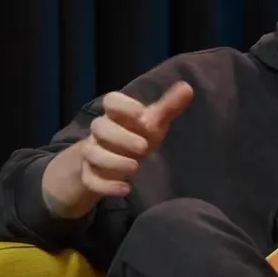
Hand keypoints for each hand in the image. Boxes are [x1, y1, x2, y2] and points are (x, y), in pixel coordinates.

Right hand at [81, 81, 194, 196]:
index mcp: (116, 115)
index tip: (140, 113)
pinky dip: (106, 186)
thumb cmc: (136, 136)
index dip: (123, 105)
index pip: (111, 100)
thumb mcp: (153, 123)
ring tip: (135, 168)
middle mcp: (101, 132)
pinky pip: (90, 180)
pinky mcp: (90, 175)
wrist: (112, 161)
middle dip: (120, 137)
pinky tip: (126, 189)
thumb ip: (168, 107)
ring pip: (92, 153)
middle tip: (143, 147)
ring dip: (113, 161)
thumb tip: (187, 87)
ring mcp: (93, 153)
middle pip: (99, 126)